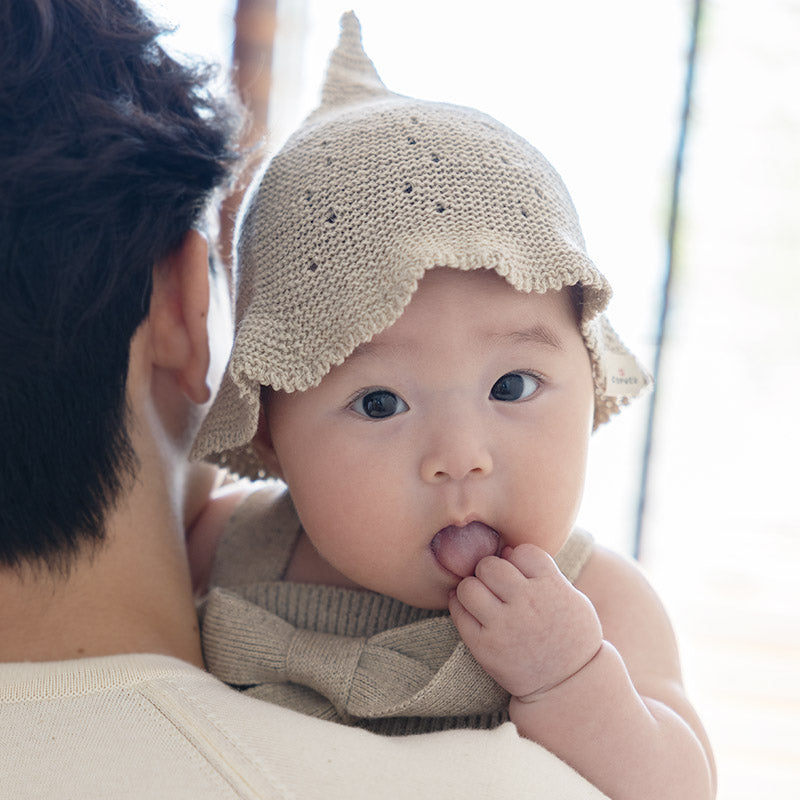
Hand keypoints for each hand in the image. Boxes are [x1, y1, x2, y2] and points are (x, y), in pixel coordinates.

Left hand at [448, 543, 602, 698]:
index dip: (518, 559)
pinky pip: (459, 614)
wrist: (568, 685)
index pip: (522, 551)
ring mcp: (504, 626)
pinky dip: (460, 607)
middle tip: (495, 585)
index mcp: (552, 587)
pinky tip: (469, 608)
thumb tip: (505, 549)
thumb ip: (542, 571)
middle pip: (490, 565)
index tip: (520, 573)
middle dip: (490, 571)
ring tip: (482, 597)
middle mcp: (527, 603)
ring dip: (472, 588)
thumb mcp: (571, 597)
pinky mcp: (485, 647)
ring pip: (469, 586)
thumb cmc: (570, 635)